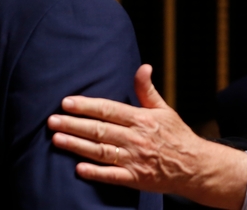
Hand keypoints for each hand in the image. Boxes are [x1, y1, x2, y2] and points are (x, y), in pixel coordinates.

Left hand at [48, 64, 246, 208]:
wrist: (194, 166)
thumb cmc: (177, 136)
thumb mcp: (164, 109)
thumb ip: (147, 90)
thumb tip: (143, 67)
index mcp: (142, 119)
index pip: (109, 110)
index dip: (86, 106)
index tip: (67, 102)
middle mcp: (136, 139)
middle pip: (99, 130)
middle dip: (73, 125)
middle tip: (52, 121)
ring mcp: (134, 159)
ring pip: (100, 151)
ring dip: (77, 145)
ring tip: (57, 140)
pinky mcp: (134, 178)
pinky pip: (111, 175)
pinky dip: (95, 172)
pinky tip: (78, 168)